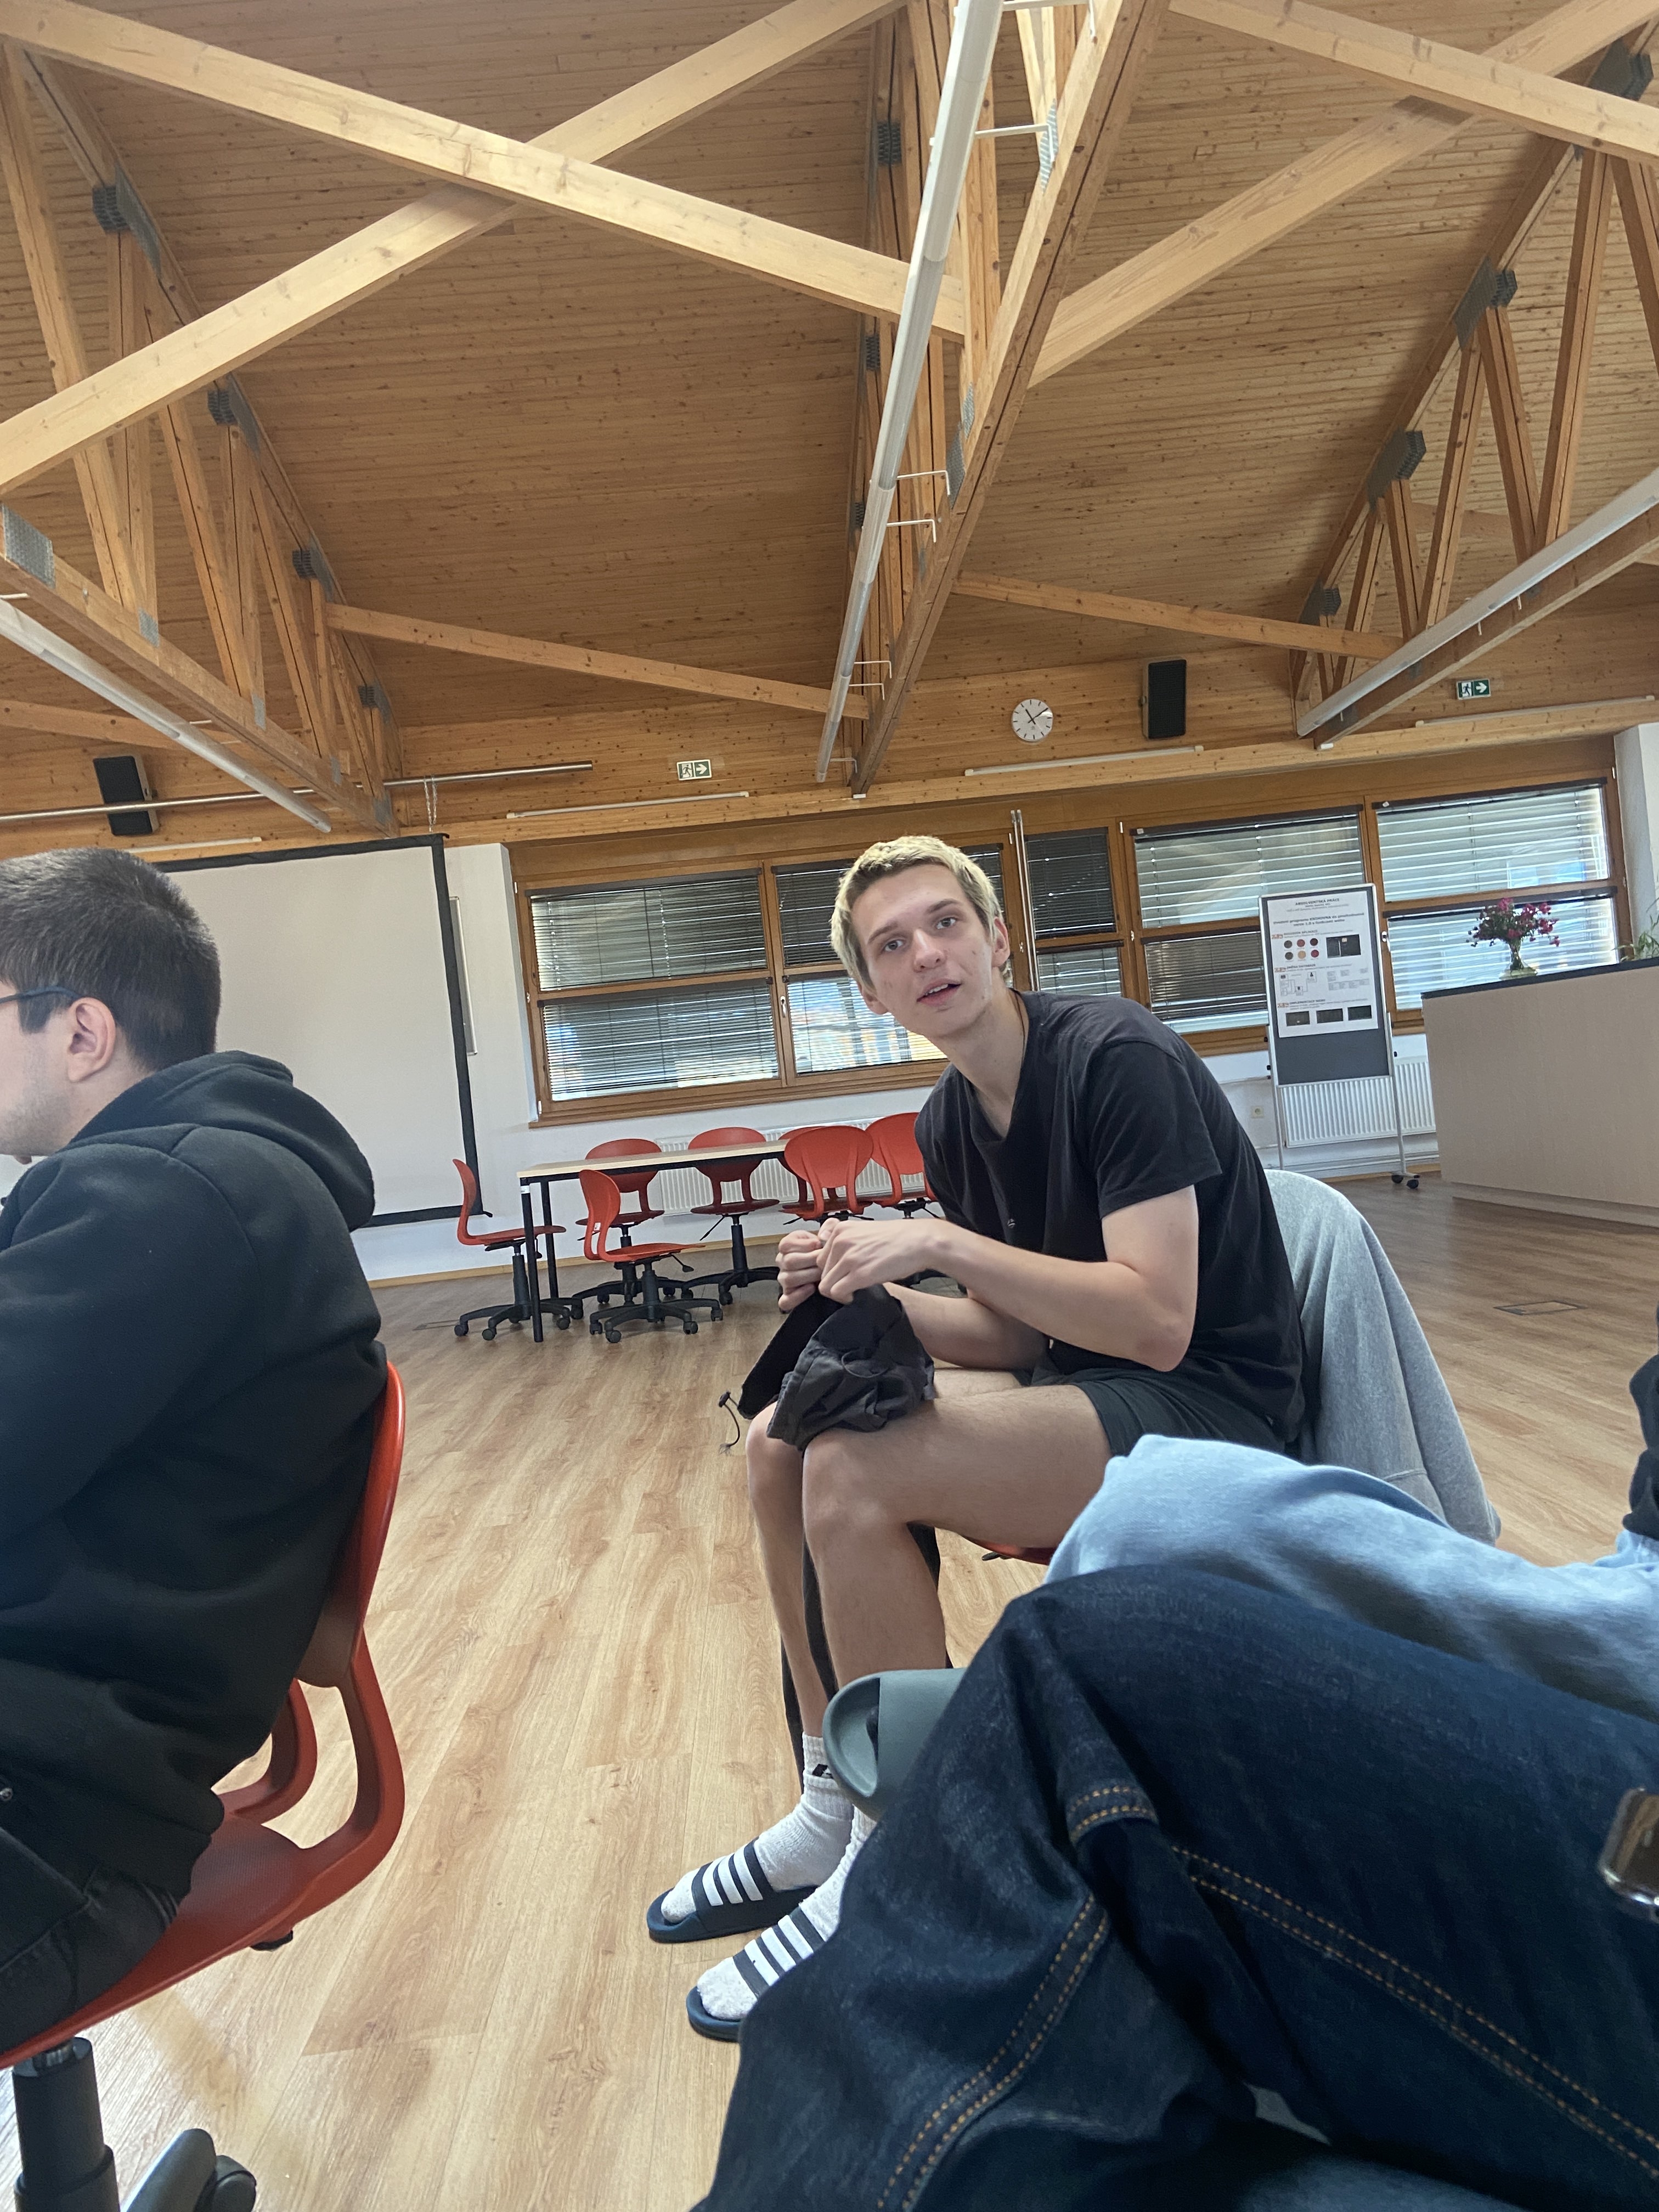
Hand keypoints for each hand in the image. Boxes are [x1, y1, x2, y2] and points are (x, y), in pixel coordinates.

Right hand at [776, 1228, 827, 1311]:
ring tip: (820, 1275)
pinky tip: (810, 1289)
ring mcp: (784, 1279)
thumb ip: (829, 1227)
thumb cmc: (827, 1252)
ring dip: (808, 1277)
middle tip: (823, 1262)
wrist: (833, 1268)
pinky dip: (798, 1296)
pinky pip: (785, 1300)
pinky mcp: (789, 1296)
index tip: (817, 1245)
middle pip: (789, 1262)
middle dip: (810, 1261)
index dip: (803, 1245)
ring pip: (788, 1279)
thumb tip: (822, 1236)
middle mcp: (783, 1262)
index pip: (785, 1245)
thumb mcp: (829, 1234)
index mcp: (789, 1246)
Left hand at [815, 1216, 943, 1303]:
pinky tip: (855, 1295)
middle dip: (834, 1281)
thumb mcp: (864, 1231)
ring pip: (825, 1285)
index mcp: (840, 1230)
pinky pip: (836, 1292)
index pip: (820, 1257)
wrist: (919, 1241)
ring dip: (837, 1292)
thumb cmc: (897, 1238)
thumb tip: (833, 1257)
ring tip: (852, 1290)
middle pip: (821, 1272)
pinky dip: (843, 1298)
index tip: (844, 1275)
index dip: (831, 1270)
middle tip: (849, 1284)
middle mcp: (841, 1241)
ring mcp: (849, 1258)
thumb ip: (846, 1240)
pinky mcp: (859, 1274)